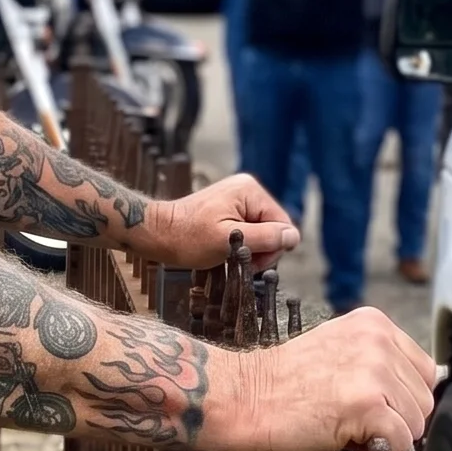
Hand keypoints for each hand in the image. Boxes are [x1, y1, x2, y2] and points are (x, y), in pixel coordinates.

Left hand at [139, 176, 298, 269]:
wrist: (158, 234)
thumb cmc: (187, 238)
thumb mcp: (229, 241)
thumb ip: (265, 237)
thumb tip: (293, 236)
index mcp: (250, 191)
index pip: (282, 224)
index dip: (272, 248)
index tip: (250, 260)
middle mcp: (247, 189)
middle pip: (274, 228)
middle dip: (261, 250)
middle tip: (238, 261)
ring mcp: (238, 198)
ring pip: (263, 232)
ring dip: (251, 249)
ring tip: (229, 256)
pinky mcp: (230, 208)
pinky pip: (250, 229)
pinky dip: (242, 244)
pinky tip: (227, 250)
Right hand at [205, 308, 438, 450]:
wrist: (243, 397)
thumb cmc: (283, 385)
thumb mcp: (340, 354)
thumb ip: (380, 365)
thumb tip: (427, 392)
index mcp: (373, 323)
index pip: (424, 371)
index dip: (400, 399)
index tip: (370, 405)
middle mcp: (378, 340)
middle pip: (425, 400)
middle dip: (396, 420)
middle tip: (352, 418)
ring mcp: (374, 370)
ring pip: (416, 423)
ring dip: (386, 436)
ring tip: (345, 425)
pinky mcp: (367, 403)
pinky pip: (400, 443)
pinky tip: (345, 438)